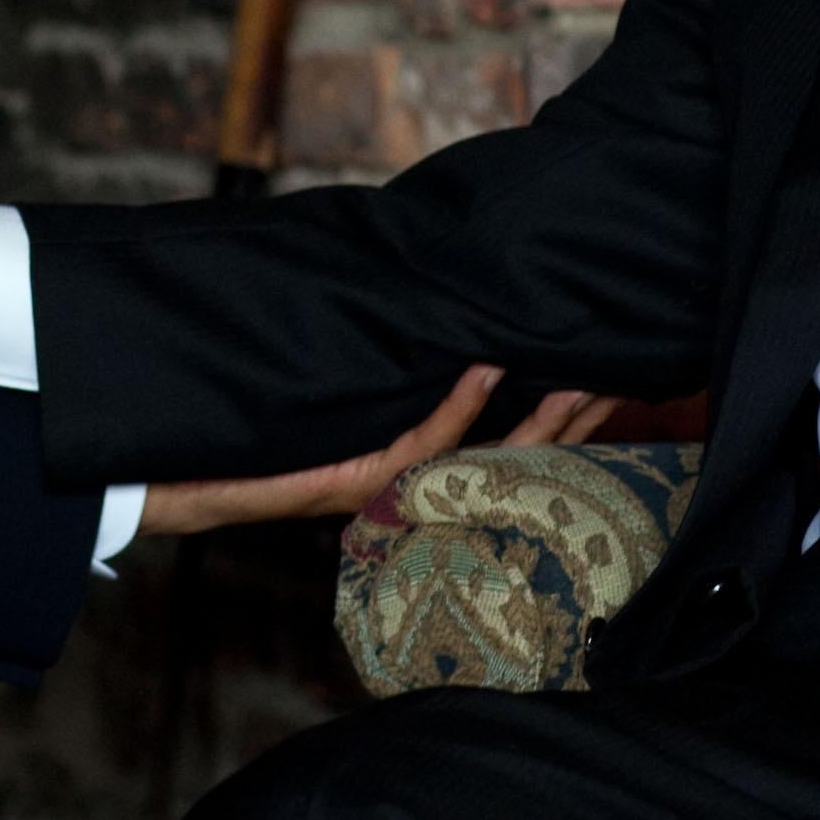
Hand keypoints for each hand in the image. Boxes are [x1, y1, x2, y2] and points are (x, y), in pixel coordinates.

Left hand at [138, 364, 635, 536]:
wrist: (197, 481)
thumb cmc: (268, 443)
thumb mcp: (347, 405)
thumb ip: (399, 382)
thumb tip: (446, 331)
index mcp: (424, 473)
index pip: (513, 447)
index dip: (564, 417)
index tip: (608, 379)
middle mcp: (417, 488)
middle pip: (518, 457)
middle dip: (572, 420)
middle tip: (621, 379)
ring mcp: (391, 488)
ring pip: (485, 456)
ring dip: (534, 416)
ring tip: (574, 379)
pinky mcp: (356, 481)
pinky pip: (420, 444)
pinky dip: (455, 406)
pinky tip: (480, 368)